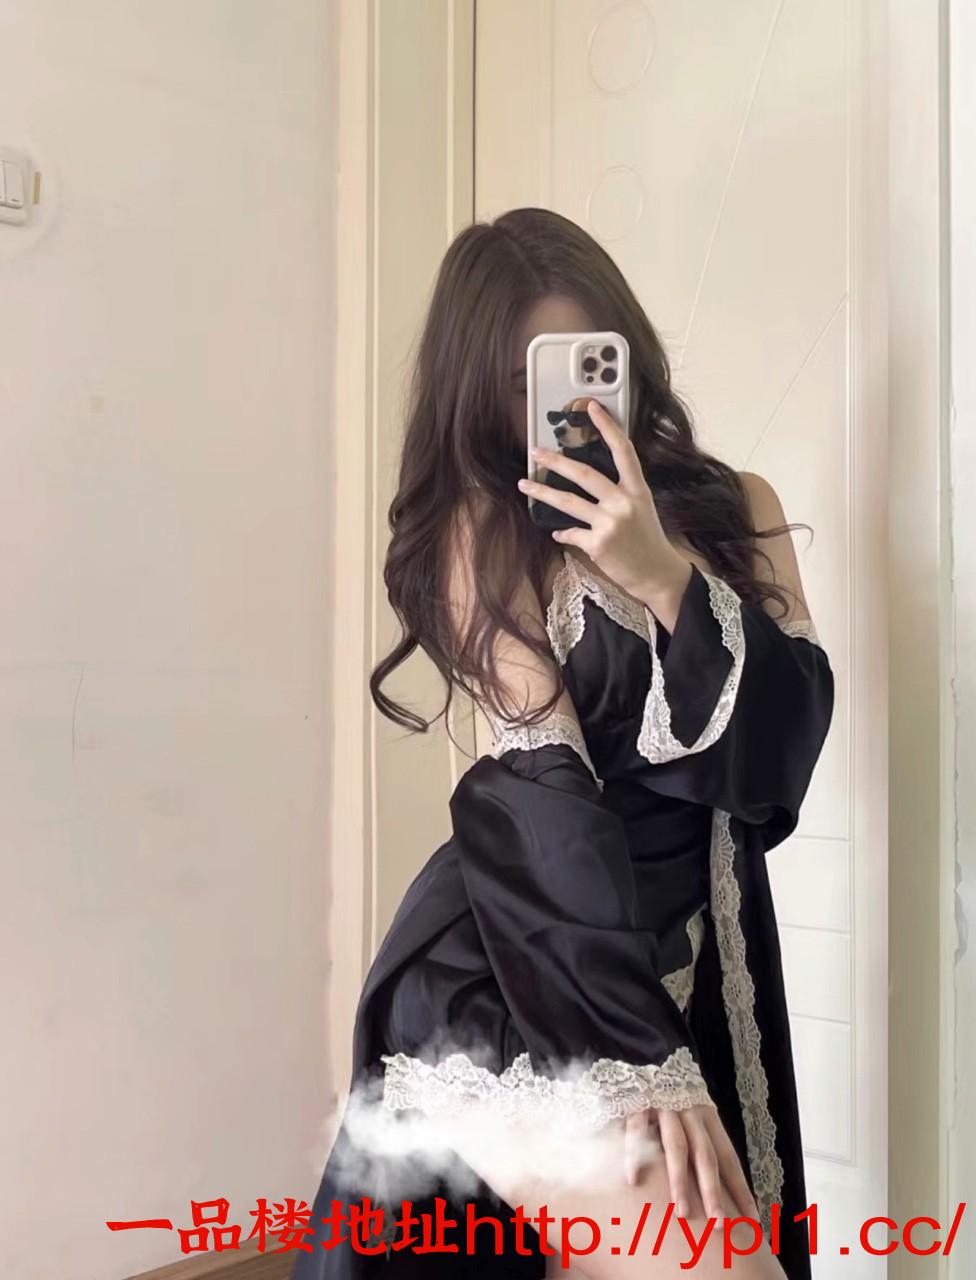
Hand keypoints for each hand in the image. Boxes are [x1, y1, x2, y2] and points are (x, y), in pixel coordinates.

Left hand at [517, 399, 690, 618]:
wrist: (656, 573)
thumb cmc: (647, 539)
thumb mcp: (641, 507)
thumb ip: (620, 491)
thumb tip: (588, 478)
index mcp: (637, 489)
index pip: (622, 450)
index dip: (607, 427)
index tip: (591, 407)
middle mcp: (623, 502)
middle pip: (584, 474)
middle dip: (556, 461)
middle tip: (536, 451)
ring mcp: (609, 524)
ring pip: (568, 502)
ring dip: (542, 492)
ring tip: (524, 484)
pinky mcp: (597, 545)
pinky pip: (570, 533)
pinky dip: (562, 532)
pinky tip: (558, 531)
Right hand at [623, 1104, 760, 1225]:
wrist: (646, 1051)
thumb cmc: (671, 1093)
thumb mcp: (692, 1114)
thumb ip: (701, 1143)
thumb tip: (719, 1187)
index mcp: (708, 1118)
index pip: (729, 1158)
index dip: (740, 1189)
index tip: (751, 1221)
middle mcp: (691, 1113)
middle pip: (706, 1155)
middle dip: (713, 1191)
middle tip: (719, 1224)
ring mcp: (665, 1106)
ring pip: (677, 1146)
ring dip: (680, 1180)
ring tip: (682, 1212)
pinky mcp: (639, 1101)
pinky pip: (637, 1130)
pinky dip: (636, 1154)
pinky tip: (634, 1179)